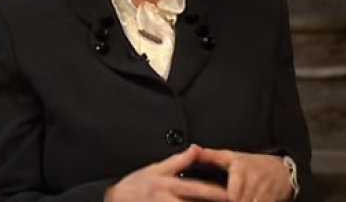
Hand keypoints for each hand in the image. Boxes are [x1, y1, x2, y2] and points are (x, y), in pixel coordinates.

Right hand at [104, 144, 229, 201]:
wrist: (114, 200)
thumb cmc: (134, 185)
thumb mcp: (155, 168)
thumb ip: (178, 161)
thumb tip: (195, 149)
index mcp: (168, 185)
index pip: (196, 188)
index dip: (215, 192)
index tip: (231, 194)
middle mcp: (167, 200)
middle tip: (231, 201)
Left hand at [197, 148, 292, 201]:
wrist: (282, 170)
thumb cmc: (253, 164)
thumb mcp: (231, 157)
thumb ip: (210, 156)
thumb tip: (193, 149)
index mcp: (241, 169)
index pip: (231, 194)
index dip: (225, 199)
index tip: (215, 198)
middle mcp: (253, 180)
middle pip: (239, 201)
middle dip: (231, 201)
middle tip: (218, 200)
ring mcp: (263, 191)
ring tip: (233, 199)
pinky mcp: (270, 199)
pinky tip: (244, 201)